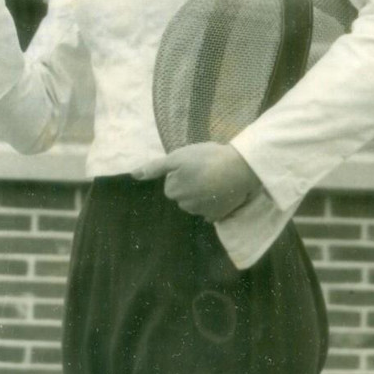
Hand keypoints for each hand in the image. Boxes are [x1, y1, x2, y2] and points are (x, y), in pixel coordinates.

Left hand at [133, 143, 261, 221]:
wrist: (240, 168)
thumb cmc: (207, 158)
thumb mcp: (178, 157)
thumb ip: (155, 167)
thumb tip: (133, 175)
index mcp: (175, 191)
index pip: (170, 185)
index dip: (178, 174)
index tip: (190, 165)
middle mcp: (187, 206)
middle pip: (182, 196)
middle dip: (188, 185)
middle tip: (202, 170)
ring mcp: (203, 213)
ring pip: (195, 204)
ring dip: (200, 194)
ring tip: (213, 178)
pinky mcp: (218, 216)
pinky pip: (210, 211)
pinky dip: (213, 203)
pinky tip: (220, 191)